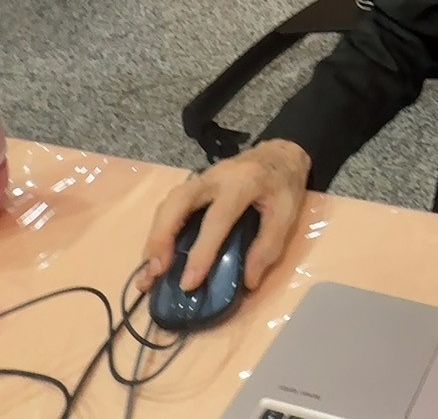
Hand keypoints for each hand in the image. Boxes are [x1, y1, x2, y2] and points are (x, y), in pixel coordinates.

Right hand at [136, 139, 310, 295]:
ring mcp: (201, 178)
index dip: (202, 252)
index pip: (217, 218)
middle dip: (162, 237)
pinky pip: (171, 205)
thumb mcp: (288, 214)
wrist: (280, 154)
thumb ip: (268, 246)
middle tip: (155, 271)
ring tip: (149, 270)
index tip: (189, 283)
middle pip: (178, 202)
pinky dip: (160, 230)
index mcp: (243, 183)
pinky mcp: (194, 185)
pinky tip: (157, 254)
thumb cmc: (283, 185)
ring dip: (156, 236)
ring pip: (169, 202)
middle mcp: (215, 177)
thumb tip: (247, 282)